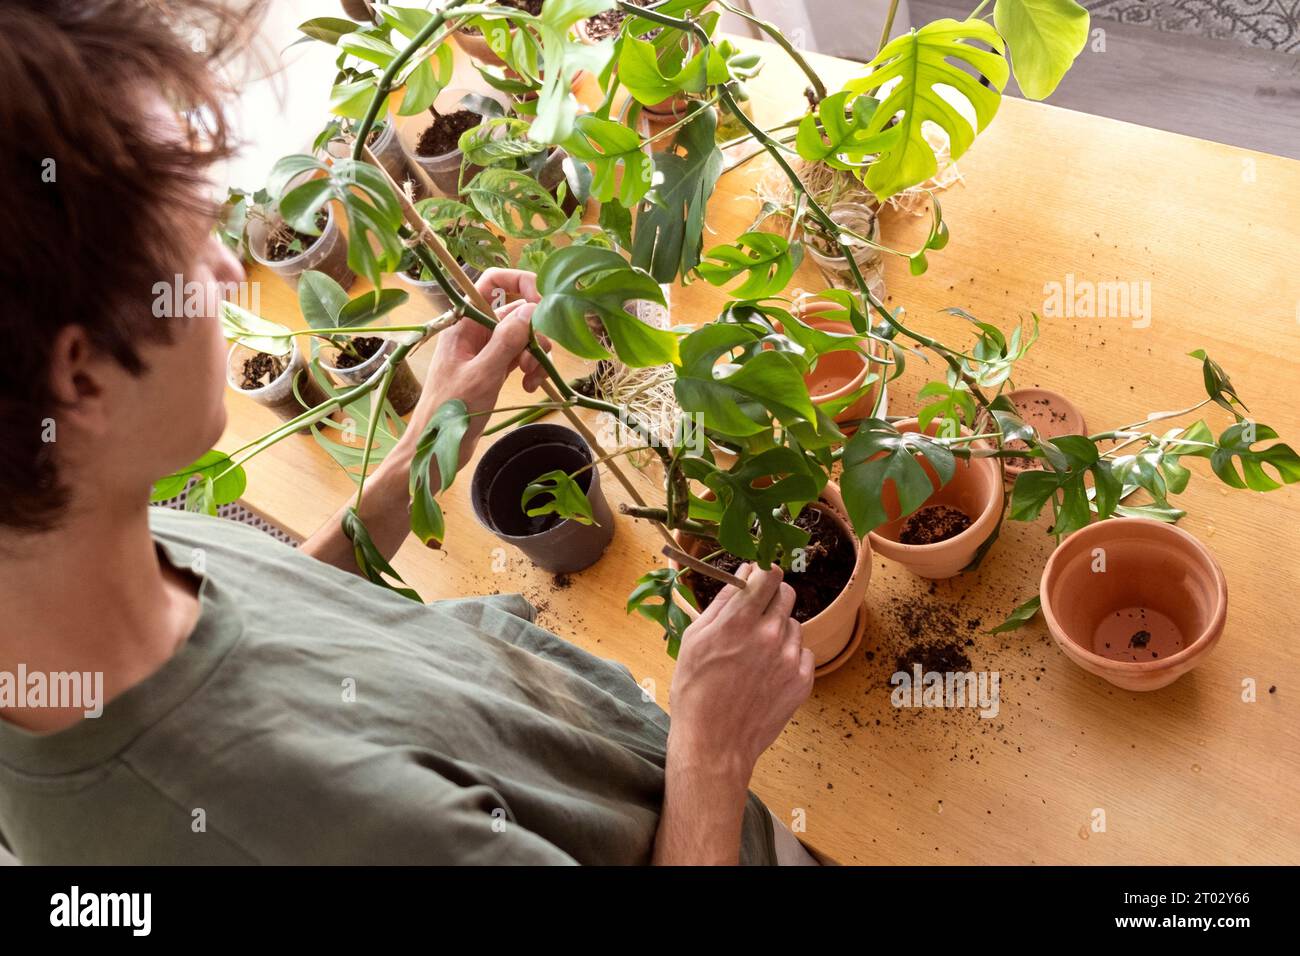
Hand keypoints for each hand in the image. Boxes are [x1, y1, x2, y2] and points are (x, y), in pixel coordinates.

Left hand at [408, 268, 550, 470]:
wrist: (434, 447)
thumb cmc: (449, 411)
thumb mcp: (483, 375)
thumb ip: (506, 341)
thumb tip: (531, 309)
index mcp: (464, 324)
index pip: (492, 282)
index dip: (519, 283)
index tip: (543, 304)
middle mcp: (474, 332)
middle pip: (514, 313)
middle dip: (534, 332)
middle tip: (541, 357)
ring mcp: (484, 352)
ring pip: (520, 338)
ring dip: (534, 356)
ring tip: (533, 381)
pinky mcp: (491, 370)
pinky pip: (518, 358)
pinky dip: (529, 370)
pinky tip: (529, 388)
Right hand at [668, 564, 813, 784]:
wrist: (714, 743)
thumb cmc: (695, 691)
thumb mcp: (695, 639)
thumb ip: (722, 602)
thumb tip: (741, 574)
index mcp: (740, 620)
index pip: (768, 574)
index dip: (763, 573)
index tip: (758, 578)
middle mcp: (770, 634)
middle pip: (786, 593)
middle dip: (771, 598)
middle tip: (753, 617)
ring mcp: (790, 658)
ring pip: (794, 624)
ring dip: (779, 630)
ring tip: (755, 655)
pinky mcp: (803, 680)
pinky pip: (803, 652)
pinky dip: (789, 657)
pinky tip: (767, 673)